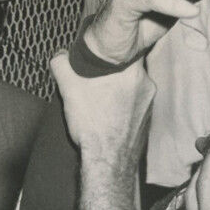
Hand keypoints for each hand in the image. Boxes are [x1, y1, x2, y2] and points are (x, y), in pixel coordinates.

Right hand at [51, 50, 155, 172]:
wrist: (108, 163)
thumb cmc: (93, 127)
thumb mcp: (69, 90)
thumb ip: (62, 65)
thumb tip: (60, 56)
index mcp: (133, 72)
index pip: (126, 46)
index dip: (111, 46)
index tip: (100, 52)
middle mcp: (147, 86)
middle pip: (128, 67)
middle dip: (111, 71)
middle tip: (94, 78)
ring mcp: (149, 104)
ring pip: (132, 86)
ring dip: (118, 89)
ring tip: (99, 100)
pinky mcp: (147, 120)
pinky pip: (135, 104)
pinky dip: (123, 106)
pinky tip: (108, 114)